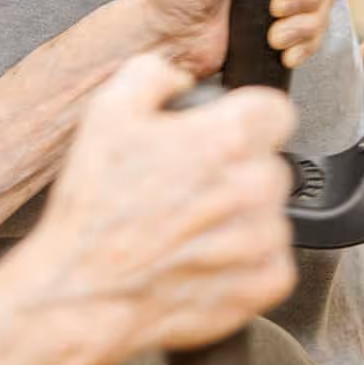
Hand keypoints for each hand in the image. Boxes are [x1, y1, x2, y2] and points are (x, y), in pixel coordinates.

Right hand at [29, 55, 296, 352]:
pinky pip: (272, 258)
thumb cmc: (96, 207)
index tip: (220, 132)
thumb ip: (153, 74)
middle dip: (236, 168)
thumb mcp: (106, 112)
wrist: (88, 290)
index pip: (275, 109)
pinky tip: (199, 256)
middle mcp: (257, 186)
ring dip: (240, 214)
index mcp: (228, 137)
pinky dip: (245, 259)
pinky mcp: (268, 282)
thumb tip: (180, 78)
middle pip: (269, 162)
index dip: (244, 117)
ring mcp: (266, 239)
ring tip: (187, 226)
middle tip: (186, 184)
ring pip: (270, 211)